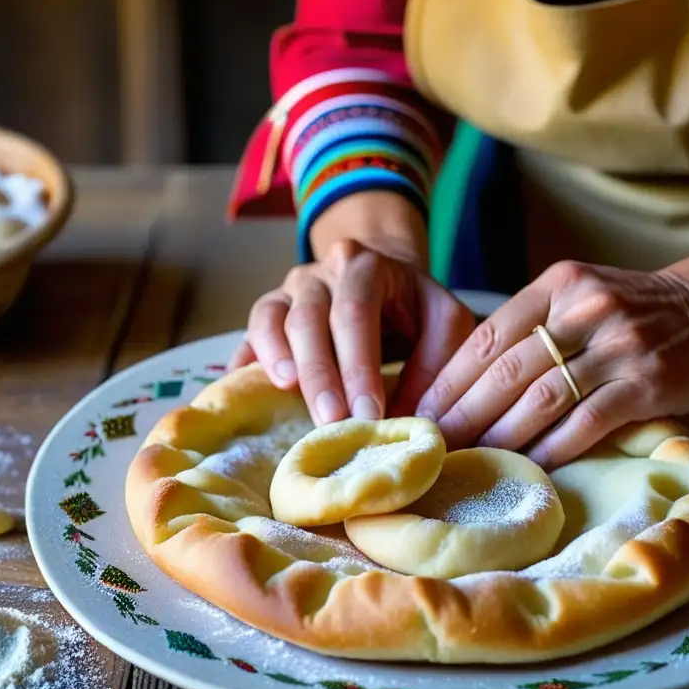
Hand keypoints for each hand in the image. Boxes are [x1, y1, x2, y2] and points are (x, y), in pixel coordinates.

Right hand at [231, 193, 475, 424]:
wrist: (383, 279)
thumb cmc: (417, 308)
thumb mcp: (446, 322)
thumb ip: (436, 361)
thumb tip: (410, 416)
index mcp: (365, 267)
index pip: (356, 312)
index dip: (359, 364)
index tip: (368, 413)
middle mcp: (321, 273)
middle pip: (309, 319)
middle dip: (320, 374)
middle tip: (331, 422)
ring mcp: (289, 290)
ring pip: (271, 319)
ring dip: (276, 359)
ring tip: (286, 391)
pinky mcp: (269, 312)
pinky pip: (248, 334)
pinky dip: (244, 361)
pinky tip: (242, 390)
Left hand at [414, 251, 688, 469]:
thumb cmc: (637, 309)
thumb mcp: (580, 295)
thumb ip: (532, 326)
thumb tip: (467, 379)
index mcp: (558, 285)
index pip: (486, 336)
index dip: (446, 378)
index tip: (417, 410)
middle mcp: (583, 310)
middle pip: (505, 370)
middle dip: (461, 413)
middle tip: (430, 445)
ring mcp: (616, 347)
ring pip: (540, 399)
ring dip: (498, 435)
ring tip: (468, 460)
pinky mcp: (645, 384)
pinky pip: (585, 423)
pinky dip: (552, 449)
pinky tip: (529, 468)